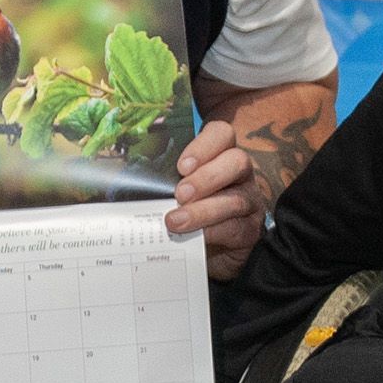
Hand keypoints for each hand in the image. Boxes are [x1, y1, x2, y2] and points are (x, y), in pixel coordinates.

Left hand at [166, 117, 267, 280]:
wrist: (203, 249)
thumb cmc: (186, 209)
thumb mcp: (174, 188)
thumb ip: (164, 180)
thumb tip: (131, 181)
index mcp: (220, 153)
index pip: (221, 134)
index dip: (204, 146)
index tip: (181, 166)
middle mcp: (240, 173)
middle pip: (237, 162)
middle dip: (206, 178)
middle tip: (180, 194)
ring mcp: (249, 200)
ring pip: (236, 198)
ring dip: (204, 210)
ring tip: (176, 221)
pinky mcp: (250, 229)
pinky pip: (236, 228)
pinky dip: (212, 232)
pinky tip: (195, 237)